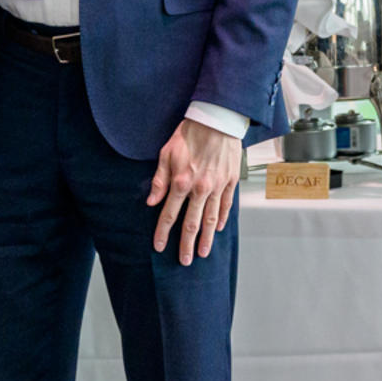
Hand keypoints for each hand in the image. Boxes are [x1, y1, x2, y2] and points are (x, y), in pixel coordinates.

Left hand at [149, 120, 240, 264]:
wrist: (217, 119)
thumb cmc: (190, 133)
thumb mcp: (166, 153)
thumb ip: (159, 180)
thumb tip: (150, 202)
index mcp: (181, 182)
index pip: (169, 214)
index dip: (163, 233)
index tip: (159, 247)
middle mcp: (199, 188)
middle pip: (191, 223)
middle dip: (186, 245)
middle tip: (184, 261)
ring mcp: (217, 186)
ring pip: (211, 219)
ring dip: (206, 238)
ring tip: (203, 253)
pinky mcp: (230, 181)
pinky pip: (226, 205)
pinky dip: (222, 219)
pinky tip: (218, 229)